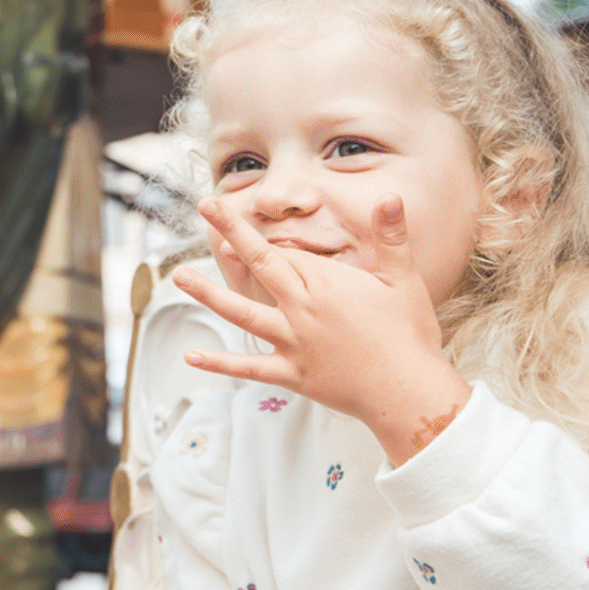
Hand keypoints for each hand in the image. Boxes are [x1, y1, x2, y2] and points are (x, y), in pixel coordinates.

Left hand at [172, 195, 470, 464]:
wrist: (407, 393)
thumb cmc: (409, 335)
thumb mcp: (404, 280)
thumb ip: (393, 237)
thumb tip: (391, 196)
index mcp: (326, 284)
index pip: (290, 254)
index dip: (275, 241)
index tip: (258, 227)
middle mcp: (301, 309)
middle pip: (260, 265)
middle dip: (232, 234)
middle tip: (207, 207)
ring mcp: (292, 342)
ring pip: (242, 313)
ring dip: (208, 294)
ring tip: (179, 276)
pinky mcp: (292, 374)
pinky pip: (249, 368)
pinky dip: (219, 364)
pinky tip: (191, 355)